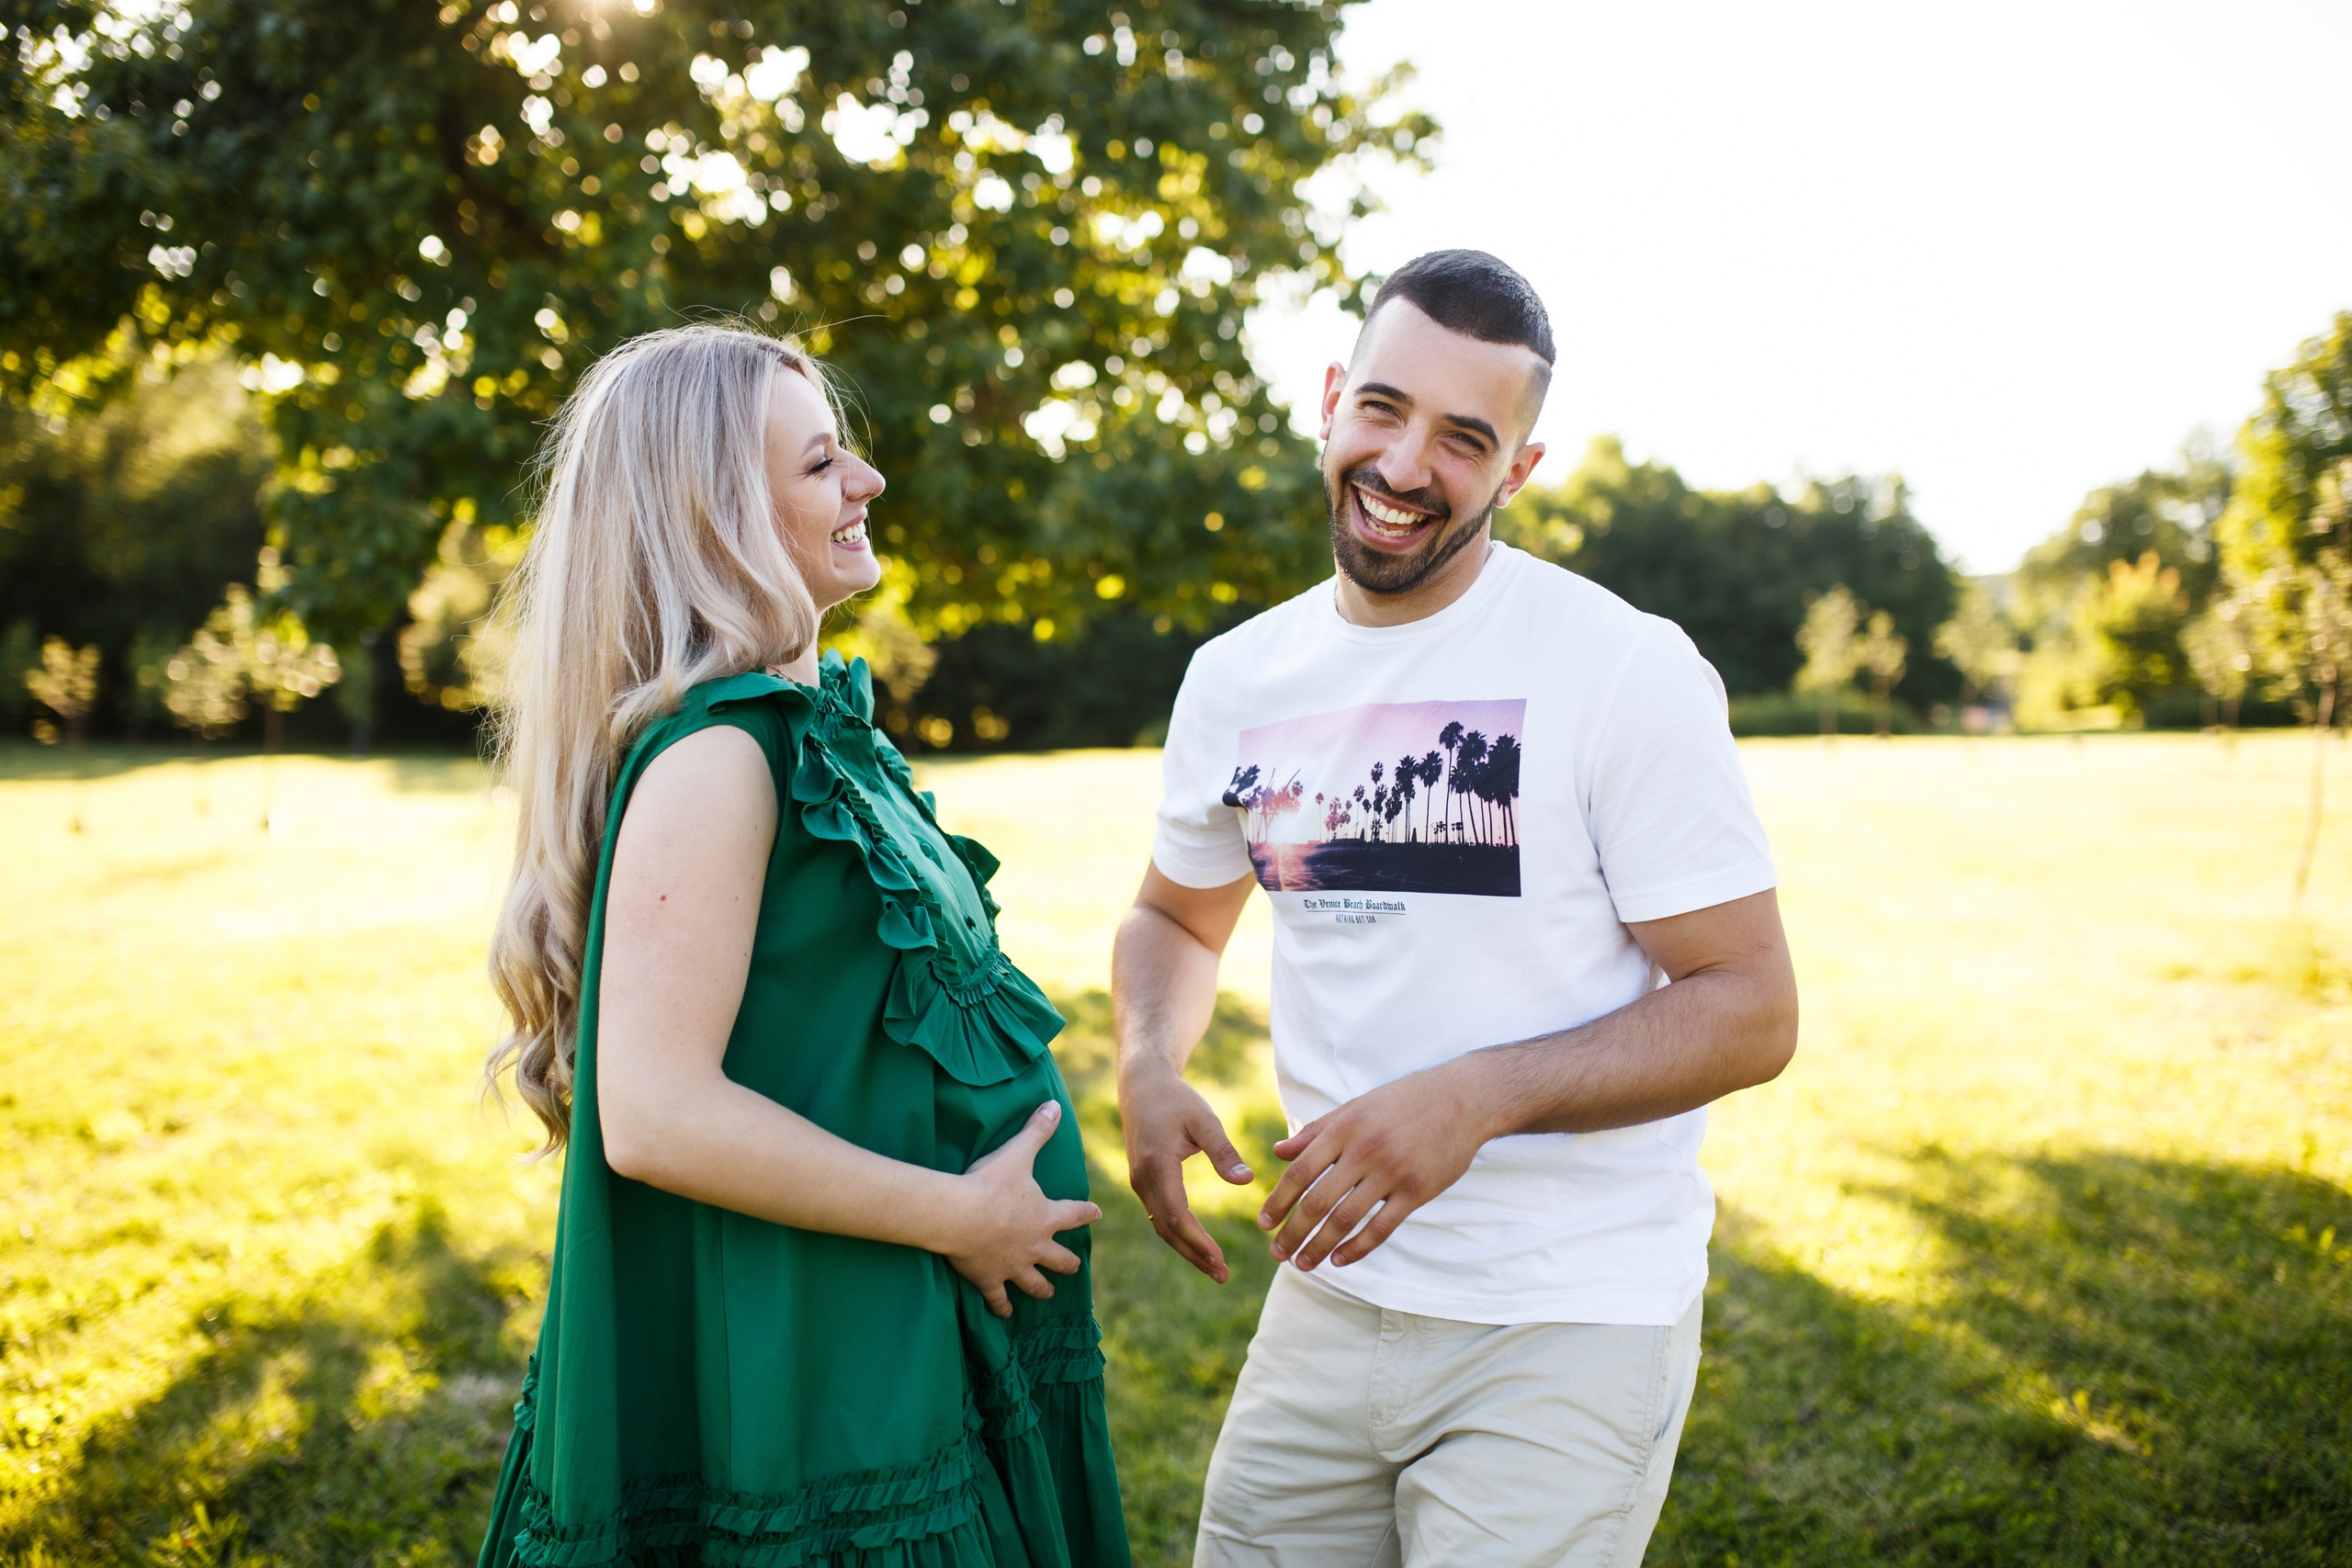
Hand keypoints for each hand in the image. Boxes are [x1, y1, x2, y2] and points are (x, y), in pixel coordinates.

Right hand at [946, 1101, 1102, 1317]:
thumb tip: (1056, 1104)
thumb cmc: (990, 1182)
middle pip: (1060, 1259)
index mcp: (1046, 1215)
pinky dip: (1002, 1307)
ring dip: (1042, 1288)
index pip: (1075, 1213)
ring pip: (1035, 1283)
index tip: (1097, 1214)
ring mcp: (1014, 1266)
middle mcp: (1036, 1245)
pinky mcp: (990, 1280)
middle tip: (1074, 1266)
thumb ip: (1038, 1130)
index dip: (1087, 1212)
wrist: (960, 1215)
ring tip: (1047, 1293)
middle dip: (1068, 1263)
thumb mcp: (1017, 1152)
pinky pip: (999, 1299)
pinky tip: (1005, 1314)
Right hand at [1119, 1061, 1253, 1283]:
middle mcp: (1143, 1180)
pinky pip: (1159, 1215)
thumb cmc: (1176, 1098)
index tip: (1221, 1259)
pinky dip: (1178, 1234)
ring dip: (1187, 1249)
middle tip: (1223, 1276)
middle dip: (1194, 1255)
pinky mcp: (1142, 1180)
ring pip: (1161, 1226)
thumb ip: (1224, 1152)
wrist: (1141, 1083)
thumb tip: (1246, 1182)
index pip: (1177, 1216)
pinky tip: (1197, 1244)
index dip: (1198, 1241)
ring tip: (1215, 1268)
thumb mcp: (1204, 1120)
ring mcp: (1139, 1182)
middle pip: (1167, 1230)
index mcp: (1157, 1167)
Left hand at [1259, 1062, 1494, 1270]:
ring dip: (1319, 1247)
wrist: (1462, 1098)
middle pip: (1318, 1201)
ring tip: (1303, 1264)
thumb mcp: (1355, 1107)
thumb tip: (1278, 1152)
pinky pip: (1381, 1228)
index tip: (1263, 1224)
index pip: (1301, 1172)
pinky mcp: (1417, 1190)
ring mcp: (1392, 1172)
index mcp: (1344, 1128)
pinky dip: (1357, 1248)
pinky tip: (1339, 1260)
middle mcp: (1364, 1150)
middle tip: (1277, 1254)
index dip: (1279, 1201)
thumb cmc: (1402, 1102)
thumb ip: (1316, 1132)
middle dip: (1293, 1232)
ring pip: (1345, 1219)